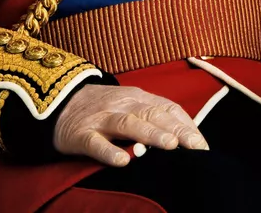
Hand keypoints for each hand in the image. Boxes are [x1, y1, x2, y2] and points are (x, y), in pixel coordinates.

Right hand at [53, 84, 208, 165]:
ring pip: (128, 124)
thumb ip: (156, 118)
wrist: (58, 100)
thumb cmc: (105, 109)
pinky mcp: (80, 134)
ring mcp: (101, 118)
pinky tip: (123, 162)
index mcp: (139, 98)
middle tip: (194, 146)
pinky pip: (95, 143)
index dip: (186, 126)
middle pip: (153, 114)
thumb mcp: (132, 106)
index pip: (168, 109)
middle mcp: (123, 104)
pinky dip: (109, 152)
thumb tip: (189, 139)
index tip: (202, 147)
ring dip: (150, 134)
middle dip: (175, 129)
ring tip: (169, 146)